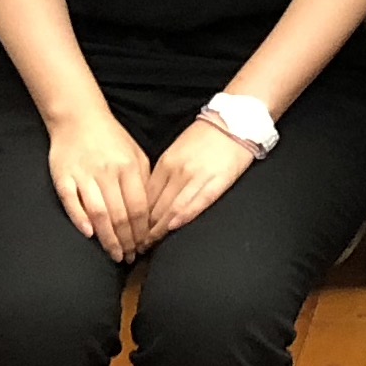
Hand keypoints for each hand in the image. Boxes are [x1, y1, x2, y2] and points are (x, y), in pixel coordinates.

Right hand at [46, 102, 154, 256]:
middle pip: (120, 215)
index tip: (144, 246)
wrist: (78, 118)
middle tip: (129, 258)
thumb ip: (143, 181)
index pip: (139, 207)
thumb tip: (150, 214)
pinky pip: (71, 202)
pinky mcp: (63, 177)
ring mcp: (84, 175)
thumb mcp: (136, 154)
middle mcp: (107, 172)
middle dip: (127, 241)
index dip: (142, 231)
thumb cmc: (111, 139)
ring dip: (108, 239)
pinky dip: (80, 220)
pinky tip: (89, 235)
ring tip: (115, 255)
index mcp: (129, 167)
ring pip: (98, 214)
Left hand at [140, 118, 258, 243]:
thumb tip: (152, 195)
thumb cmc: (207, 135)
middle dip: (144, 229)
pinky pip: (197, 202)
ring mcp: (198, 176)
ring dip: (160, 229)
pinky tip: (174, 227)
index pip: (146, 196)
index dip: (137, 217)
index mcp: (166, 162)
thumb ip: (164, 172)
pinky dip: (183, 217)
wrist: (235, 120)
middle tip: (136, 245)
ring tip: (151, 245)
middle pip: (156, 205)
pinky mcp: (218, 181)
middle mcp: (178, 171)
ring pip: (172, 208)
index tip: (131, 231)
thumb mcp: (177, 149)